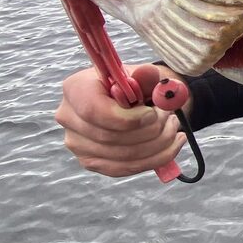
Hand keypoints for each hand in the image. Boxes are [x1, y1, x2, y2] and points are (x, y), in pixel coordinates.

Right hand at [55, 64, 186, 176]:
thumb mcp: (142, 75)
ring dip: (157, 144)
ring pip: (122, 156)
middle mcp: (69, 117)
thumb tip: (148, 74)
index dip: (127, 118)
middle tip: (171, 117)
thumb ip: (146, 75)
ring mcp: (77, 144)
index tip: (152, 113)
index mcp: (75, 88)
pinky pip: (126, 168)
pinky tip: (173, 144)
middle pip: (110, 137)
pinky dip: (156, 159)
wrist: (133, 100)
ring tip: (173, 126)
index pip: (93, 110)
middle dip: (150, 131)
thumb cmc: (134, 85)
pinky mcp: (92, 162)